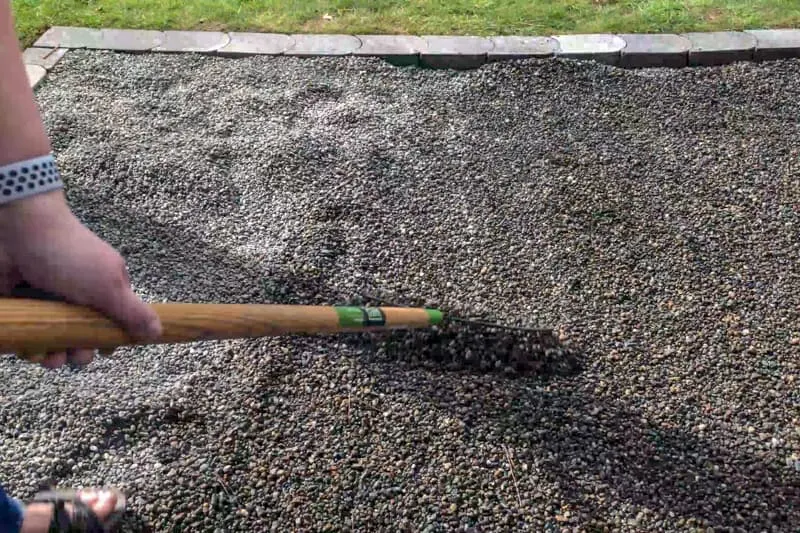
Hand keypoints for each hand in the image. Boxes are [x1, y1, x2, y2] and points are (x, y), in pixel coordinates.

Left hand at [0, 191, 161, 367]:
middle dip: (79, 352)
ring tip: (47, 357)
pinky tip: (29, 351)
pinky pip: (27, 334)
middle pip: (82, 334)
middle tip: (74, 355)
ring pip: (53, 338)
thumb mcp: (109, 286)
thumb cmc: (70, 256)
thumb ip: (133, 312)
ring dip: (51, 355)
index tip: (103, 350)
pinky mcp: (21, 305)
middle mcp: (77, 296)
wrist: (17, 231)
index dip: (109, 339)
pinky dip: (28, 346)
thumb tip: (159, 331)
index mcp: (103, 288)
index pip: (112, 322)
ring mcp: (46, 300)